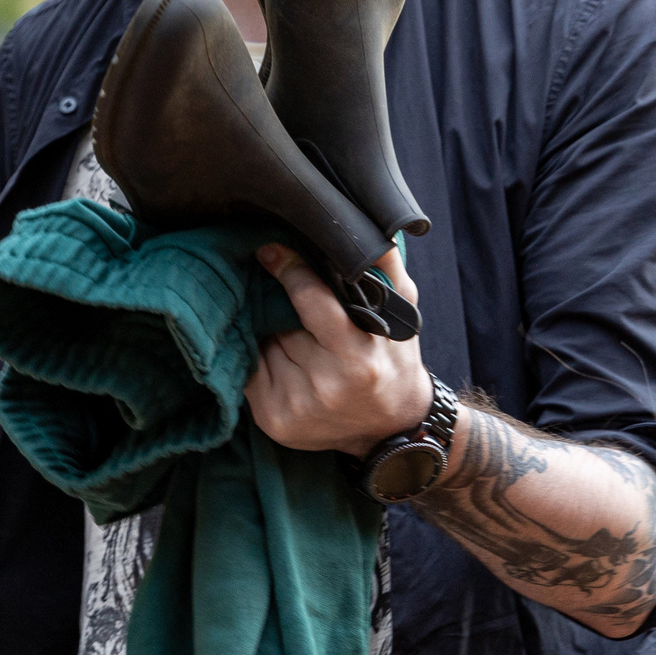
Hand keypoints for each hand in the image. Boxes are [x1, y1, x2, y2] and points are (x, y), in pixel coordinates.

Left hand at [244, 245, 432, 455]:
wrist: (390, 427)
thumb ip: (385, 268)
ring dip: (268, 328)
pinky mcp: (274, 420)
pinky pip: (251, 370)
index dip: (290, 271)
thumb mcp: (404, 312)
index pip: (312, 303)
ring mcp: (296, 407)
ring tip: (288, 328)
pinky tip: (278, 352)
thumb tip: (361, 227)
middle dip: (280, 304)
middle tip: (282, 290)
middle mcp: (326, 387)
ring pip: (263, 343)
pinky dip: (259, 354)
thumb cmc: (393, 359)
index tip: (272, 249)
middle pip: (282, 322)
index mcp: (359, 360)